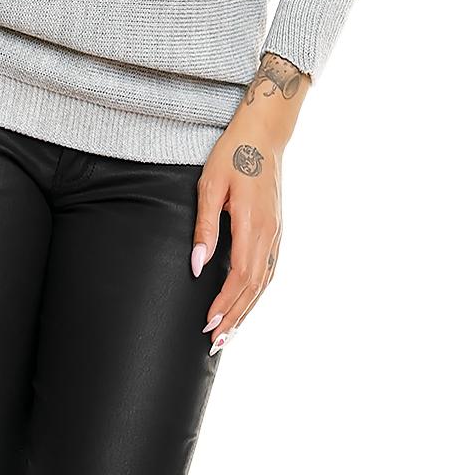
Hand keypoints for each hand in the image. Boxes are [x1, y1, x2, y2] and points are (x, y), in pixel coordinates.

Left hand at [191, 53, 310, 353]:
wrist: (264, 133)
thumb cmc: (233, 154)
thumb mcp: (209, 185)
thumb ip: (204, 226)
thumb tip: (197, 265)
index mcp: (252, 223)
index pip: (240, 275)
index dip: (225, 303)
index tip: (208, 323)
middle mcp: (270, 233)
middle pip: (254, 287)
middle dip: (234, 316)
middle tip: (214, 342)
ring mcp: (277, 232)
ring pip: (265, 282)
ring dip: (247, 309)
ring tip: (229, 333)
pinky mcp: (277, 229)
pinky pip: (270, 269)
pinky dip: (258, 292)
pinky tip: (246, 303)